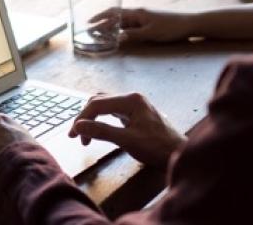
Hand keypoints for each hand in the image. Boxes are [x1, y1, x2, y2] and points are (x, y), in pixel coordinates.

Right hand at [68, 93, 184, 167]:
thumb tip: (78, 126)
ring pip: (105, 105)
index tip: (73, 135)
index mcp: (131, 100)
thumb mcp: (127, 141)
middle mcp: (132, 97)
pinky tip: (99, 130)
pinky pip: (112, 111)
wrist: (179, 154)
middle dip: (85, 118)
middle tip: (77, 137)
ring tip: (85, 136)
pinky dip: (102, 120)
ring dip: (92, 118)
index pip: (97, 104)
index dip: (82, 119)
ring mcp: (134, 104)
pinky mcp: (135, 112)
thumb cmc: (157, 148)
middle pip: (99, 101)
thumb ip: (102, 132)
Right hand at [91, 8, 193, 43]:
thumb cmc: (170, 28)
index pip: (114, 13)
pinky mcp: (147, 23)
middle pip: (115, 16)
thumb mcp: (151, 33)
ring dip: (110, 27)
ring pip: (122, 21)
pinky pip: (129, 25)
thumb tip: (117, 37)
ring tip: (100, 34)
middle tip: (90, 31)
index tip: (89, 23)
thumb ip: (133, 35)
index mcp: (136, 13)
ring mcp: (142, 18)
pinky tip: (118, 35)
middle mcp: (137, 13)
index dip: (100, 17)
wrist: (188, 24)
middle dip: (102, 22)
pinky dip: (120, 29)